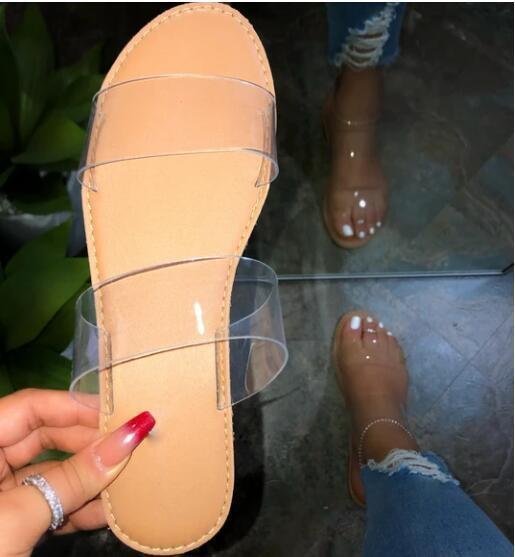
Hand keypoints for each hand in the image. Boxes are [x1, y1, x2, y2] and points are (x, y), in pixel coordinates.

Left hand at [0, 388, 154, 556]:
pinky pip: (47, 503)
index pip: (29, 408)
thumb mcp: (16, 520)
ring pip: (50, 472)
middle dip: (89, 446)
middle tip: (132, 450)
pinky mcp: (8, 522)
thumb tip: (129, 438)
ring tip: (128, 481)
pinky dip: (76, 507)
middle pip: (45, 437)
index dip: (76, 407)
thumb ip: (73, 479)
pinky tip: (107, 512)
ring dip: (89, 480)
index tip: (121, 414)